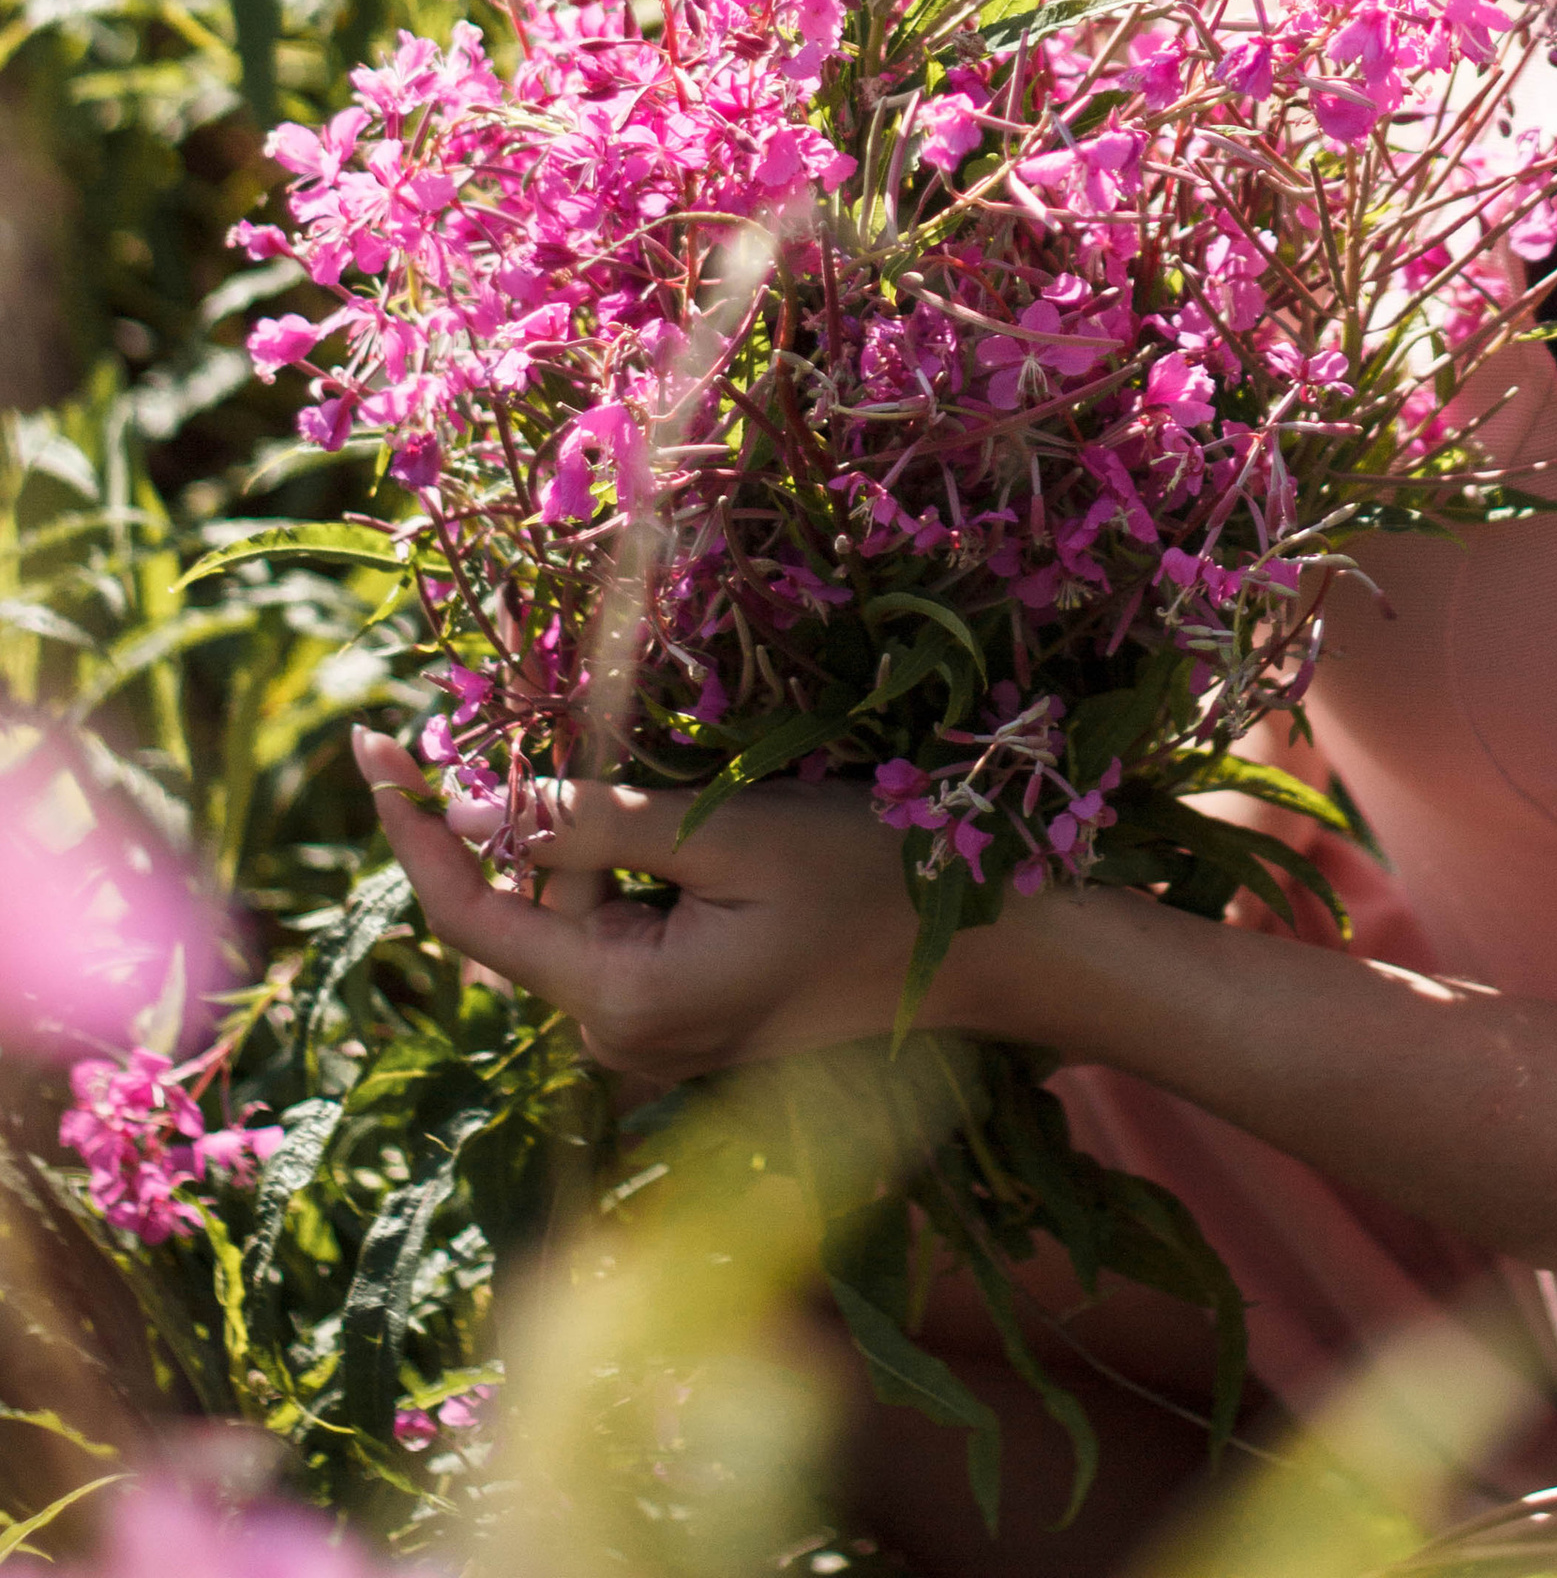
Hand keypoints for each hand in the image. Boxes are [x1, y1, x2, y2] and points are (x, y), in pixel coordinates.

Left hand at [350, 726, 994, 1080]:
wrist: (990, 952)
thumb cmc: (871, 877)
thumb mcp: (730, 832)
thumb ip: (596, 824)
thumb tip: (471, 812)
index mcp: (623, 1003)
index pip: (472, 917)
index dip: (412, 828)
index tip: (370, 741)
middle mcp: (624, 1041)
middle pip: (523, 915)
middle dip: (519, 816)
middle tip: (538, 711)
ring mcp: (660, 1039)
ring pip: (573, 920)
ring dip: (579, 840)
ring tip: (632, 765)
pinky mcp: (694, 1021)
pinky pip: (619, 936)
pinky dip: (616, 870)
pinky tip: (672, 823)